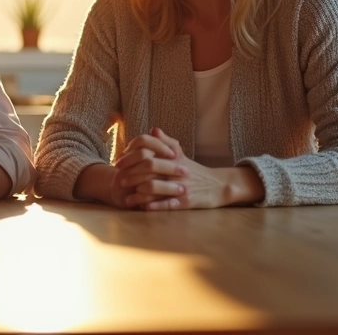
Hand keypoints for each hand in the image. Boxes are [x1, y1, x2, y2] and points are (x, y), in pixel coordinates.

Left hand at [118, 128, 262, 210]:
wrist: (218, 186)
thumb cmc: (195, 171)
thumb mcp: (181, 155)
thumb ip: (166, 142)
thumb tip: (153, 129)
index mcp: (172, 157)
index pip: (147, 151)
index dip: (130, 156)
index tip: (119, 163)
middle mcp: (176, 169)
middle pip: (148, 167)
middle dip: (130, 174)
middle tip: (119, 180)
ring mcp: (181, 185)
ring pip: (154, 187)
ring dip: (137, 193)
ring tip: (127, 199)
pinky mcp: (186, 201)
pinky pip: (167, 204)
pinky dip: (153, 206)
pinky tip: (142, 208)